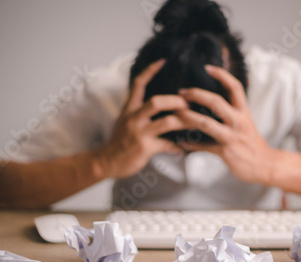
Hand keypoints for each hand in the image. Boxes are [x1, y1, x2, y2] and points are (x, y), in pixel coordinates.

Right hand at [93, 59, 195, 178]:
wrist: (105, 161)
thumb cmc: (118, 142)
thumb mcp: (124, 120)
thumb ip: (138, 111)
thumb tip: (155, 103)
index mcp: (129, 109)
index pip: (138, 84)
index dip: (150, 71)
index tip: (163, 61)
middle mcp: (134, 118)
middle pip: (157, 102)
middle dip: (176, 101)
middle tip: (189, 103)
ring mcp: (139, 133)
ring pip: (167, 122)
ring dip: (184, 121)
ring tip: (195, 122)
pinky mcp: (145, 148)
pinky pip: (168, 145)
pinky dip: (180, 147)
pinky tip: (187, 148)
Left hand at [176, 65, 277, 184]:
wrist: (264, 164)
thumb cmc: (251, 142)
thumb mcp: (246, 122)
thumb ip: (233, 110)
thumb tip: (215, 98)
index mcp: (244, 112)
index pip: (235, 87)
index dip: (222, 75)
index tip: (207, 67)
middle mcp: (238, 121)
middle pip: (216, 102)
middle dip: (196, 95)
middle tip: (181, 92)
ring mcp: (231, 137)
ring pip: (206, 124)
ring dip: (188, 117)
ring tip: (175, 113)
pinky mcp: (225, 152)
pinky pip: (203, 147)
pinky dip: (190, 144)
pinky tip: (179, 142)